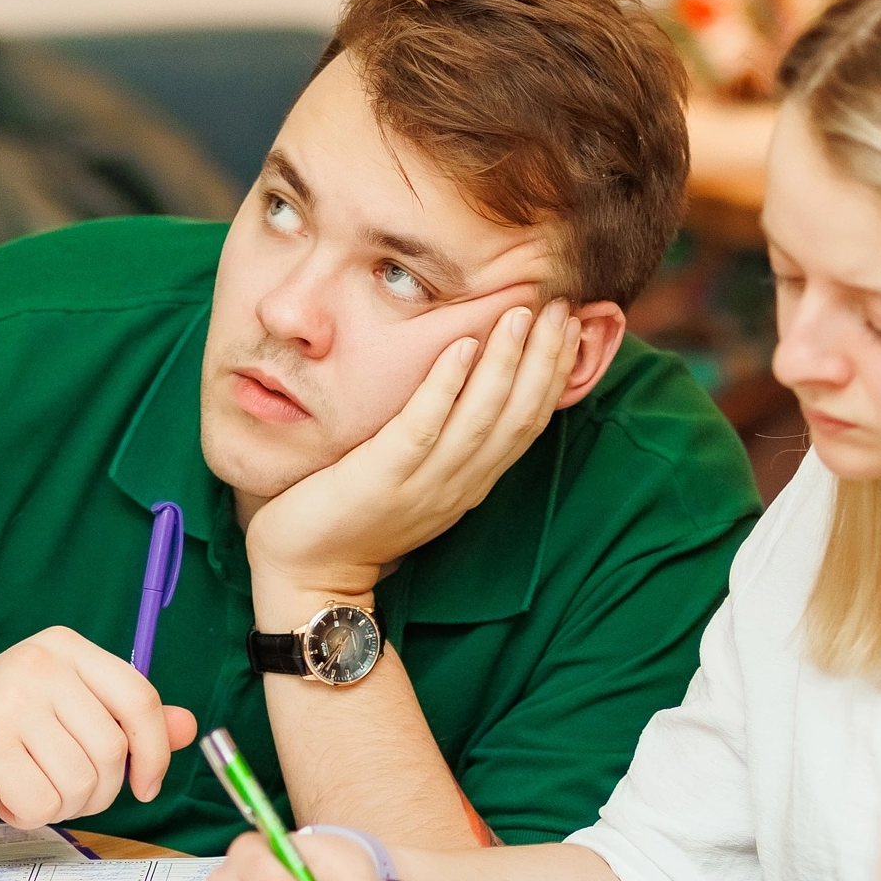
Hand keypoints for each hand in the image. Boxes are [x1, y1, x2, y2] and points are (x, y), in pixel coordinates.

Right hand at [0, 626, 196, 825]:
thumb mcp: (59, 711)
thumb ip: (123, 718)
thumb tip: (186, 726)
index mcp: (64, 648)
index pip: (140, 698)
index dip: (154, 751)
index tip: (144, 784)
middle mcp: (40, 664)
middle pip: (114, 749)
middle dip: (99, 790)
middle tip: (61, 790)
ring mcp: (11, 701)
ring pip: (83, 781)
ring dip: (62, 805)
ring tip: (28, 790)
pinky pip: (43, 802)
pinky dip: (29, 815)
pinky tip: (3, 798)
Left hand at [245, 300, 580, 605]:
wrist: (310, 572)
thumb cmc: (355, 516)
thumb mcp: (416, 477)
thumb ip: (445, 439)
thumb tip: (465, 384)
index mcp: (471, 482)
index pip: (529, 422)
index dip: (554, 373)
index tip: (570, 325)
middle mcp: (459, 483)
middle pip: (518, 417)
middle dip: (544, 360)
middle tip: (562, 308)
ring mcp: (424, 482)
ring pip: (481, 419)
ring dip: (505, 364)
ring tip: (519, 315)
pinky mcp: (384, 477)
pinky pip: (424, 427)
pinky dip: (446, 386)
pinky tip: (461, 347)